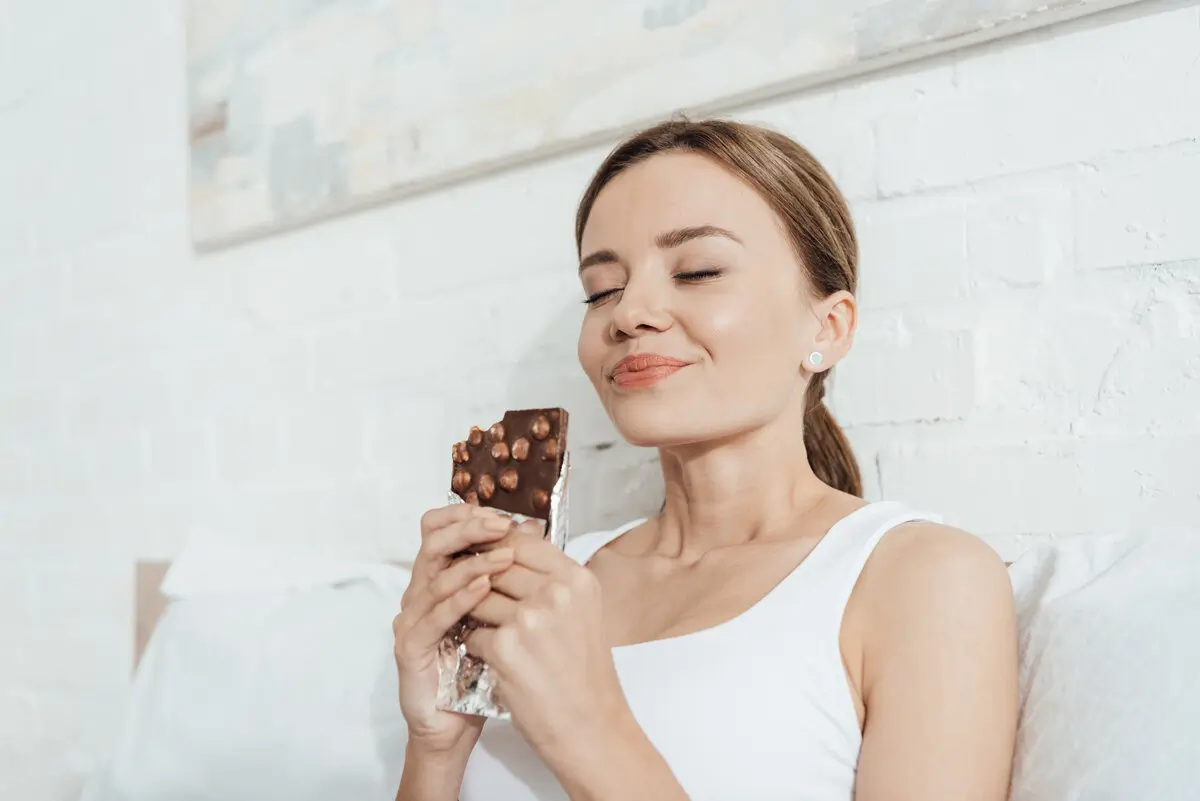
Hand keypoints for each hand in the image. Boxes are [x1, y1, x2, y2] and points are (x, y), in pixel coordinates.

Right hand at [393, 504, 516, 755]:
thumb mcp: (499, 618)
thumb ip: (505, 580)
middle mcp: (419, 594)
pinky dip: (460, 599)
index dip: (467, 518)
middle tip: (502, 524)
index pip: (441, 532)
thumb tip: (532, 535)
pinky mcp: (410, 647)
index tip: (505, 513)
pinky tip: (484, 589)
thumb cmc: (480, 670)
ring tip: (505, 556)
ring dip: (472, 563)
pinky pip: (434, 616)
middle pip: (434, 544)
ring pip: (436, 577)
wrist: (455, 726)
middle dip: (469, 529)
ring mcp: (411, 620)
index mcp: (438, 581)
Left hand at [465, 522, 630, 767]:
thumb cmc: (585, 675)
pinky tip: (493, 660)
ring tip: (487, 630)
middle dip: (479, 579)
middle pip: (496, 566)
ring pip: (478, 598)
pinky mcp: (506, 648)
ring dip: (475, 614)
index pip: (523, 541)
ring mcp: (529, 619)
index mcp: (576, 579)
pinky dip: (476, 647)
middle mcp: (556, 593)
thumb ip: (552, 581)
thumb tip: (514, 548)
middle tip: (469, 591)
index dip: (497, 546)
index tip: (483, 555)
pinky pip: (472, 634)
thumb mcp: (582, 613)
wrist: (591, 727)